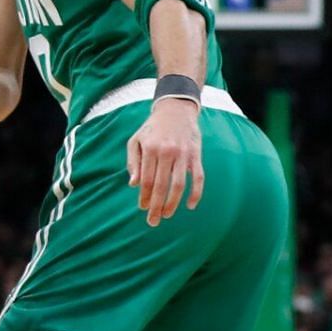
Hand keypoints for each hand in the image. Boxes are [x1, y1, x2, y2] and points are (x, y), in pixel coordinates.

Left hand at [126, 98, 202, 225]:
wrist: (175, 109)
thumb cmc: (151, 128)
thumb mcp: (135, 140)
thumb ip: (133, 161)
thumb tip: (134, 184)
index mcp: (150, 149)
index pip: (147, 180)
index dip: (145, 197)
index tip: (143, 209)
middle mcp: (167, 152)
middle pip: (161, 185)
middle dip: (157, 206)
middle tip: (153, 221)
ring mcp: (183, 154)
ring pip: (179, 184)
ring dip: (173, 202)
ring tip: (167, 215)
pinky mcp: (196, 154)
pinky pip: (199, 177)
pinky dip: (196, 193)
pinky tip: (191, 205)